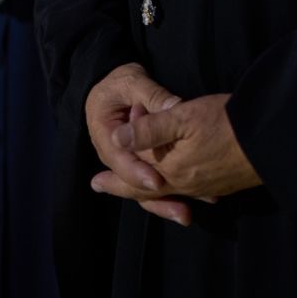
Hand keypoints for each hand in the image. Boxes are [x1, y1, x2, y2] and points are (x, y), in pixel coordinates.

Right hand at [85, 63, 193, 224]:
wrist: (111, 86)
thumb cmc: (119, 82)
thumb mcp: (133, 82)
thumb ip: (152, 96)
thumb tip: (173, 107)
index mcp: (106, 135)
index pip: (121, 160)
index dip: (139, 172)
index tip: (158, 180)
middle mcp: (115, 155)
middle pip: (133, 183)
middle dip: (157, 198)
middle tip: (181, 212)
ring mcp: (128, 162)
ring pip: (143, 189)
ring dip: (165, 202)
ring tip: (186, 215)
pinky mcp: (141, 162)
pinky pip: (152, 181)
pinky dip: (169, 192)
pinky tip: (190, 202)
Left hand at [96, 92, 260, 207]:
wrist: (272, 140)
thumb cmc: (226, 123)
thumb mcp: (183, 117)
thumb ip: (149, 130)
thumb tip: (116, 139)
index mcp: (171, 171)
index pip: (134, 178)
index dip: (115, 175)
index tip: (94, 180)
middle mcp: (186, 185)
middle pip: (148, 191)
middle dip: (125, 188)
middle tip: (104, 188)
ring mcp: (206, 187)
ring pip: (170, 192)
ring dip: (150, 190)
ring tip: (140, 188)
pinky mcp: (223, 183)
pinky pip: (191, 192)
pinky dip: (176, 190)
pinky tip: (183, 184)